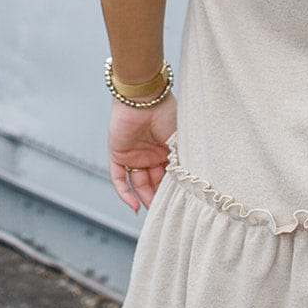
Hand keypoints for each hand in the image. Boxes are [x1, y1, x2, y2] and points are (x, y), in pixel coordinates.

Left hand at [108, 92, 177, 213]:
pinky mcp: (117, 155)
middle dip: (159, 197)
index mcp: (166, 149)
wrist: (143, 97)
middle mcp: (150, 154)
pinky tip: (134, 205)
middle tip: (166, 210)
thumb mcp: (179, 138)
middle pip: (154, 182)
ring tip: (152, 210)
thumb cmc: (165, 112)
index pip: (169, 175)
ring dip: (144, 198)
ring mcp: (134, 155)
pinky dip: (125, 193)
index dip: (173, 189)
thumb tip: (190, 183)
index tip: (180, 202)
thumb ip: (183, 159)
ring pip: (138, 183)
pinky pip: (119, 179)